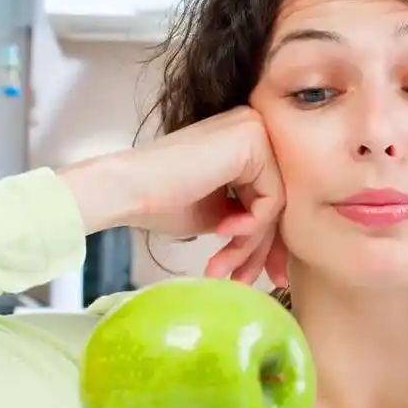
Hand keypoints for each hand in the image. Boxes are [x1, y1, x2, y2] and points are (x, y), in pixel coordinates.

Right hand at [58, 107, 288, 287]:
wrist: (127, 189)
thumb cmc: (161, 201)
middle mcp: (255, 128)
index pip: (271, 196)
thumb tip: (280, 253)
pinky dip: (251, 224)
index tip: (264, 275)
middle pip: (276, 199)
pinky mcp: (252, 140)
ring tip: (222, 265)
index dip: (267, 241)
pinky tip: (222, 230)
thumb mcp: (220, 214)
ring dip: (249, 243)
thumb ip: (250, 220)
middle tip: (245, 280)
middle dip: (260, 248)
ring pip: (274, 203)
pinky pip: (271, 197)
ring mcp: (255, 130)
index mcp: (246, 142)